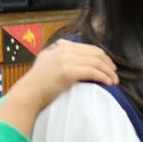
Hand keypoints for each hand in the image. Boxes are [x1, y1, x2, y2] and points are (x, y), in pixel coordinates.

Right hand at [0, 39, 117, 134]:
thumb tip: (78, 61)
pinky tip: (108, 83)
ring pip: (96, 61)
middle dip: (108, 63)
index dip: (102, 56)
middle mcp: (63, 50)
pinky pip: (92, 71)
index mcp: (59, 47)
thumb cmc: (39, 85)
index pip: (87, 47)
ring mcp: (65, 59)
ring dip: (108, 71)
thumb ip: (60, 58)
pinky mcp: (67, 71)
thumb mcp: (47, 64)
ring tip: (114, 80)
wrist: (28, 94)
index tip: (109, 66)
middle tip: (114, 73)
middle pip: (95, 53)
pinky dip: (103, 76)